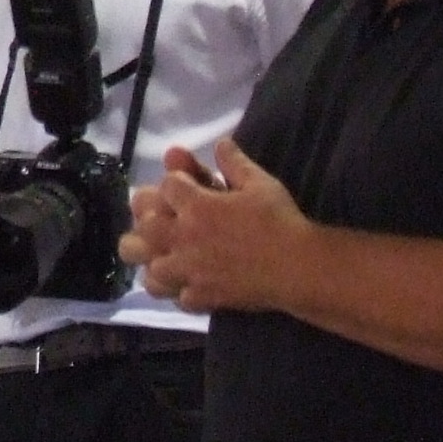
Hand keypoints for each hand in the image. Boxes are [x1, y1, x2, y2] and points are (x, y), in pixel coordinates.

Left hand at [125, 137, 310, 314]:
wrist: (297, 266)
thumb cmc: (279, 220)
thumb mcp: (259, 183)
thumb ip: (234, 162)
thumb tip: (220, 142)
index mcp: (197, 206)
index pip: (167, 186)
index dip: (173, 183)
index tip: (184, 186)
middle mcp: (184, 238)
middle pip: (146, 228)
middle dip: (150, 221)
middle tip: (164, 222)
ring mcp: (190, 271)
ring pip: (151, 270)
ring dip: (156, 262)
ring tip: (167, 260)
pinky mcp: (202, 297)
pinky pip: (178, 299)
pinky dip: (180, 293)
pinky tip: (189, 287)